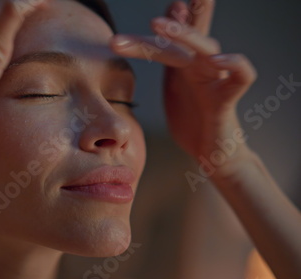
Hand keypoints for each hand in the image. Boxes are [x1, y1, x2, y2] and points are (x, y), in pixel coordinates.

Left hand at [110, 0, 256, 162]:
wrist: (210, 153)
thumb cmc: (192, 116)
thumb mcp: (174, 81)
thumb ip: (166, 53)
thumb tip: (160, 23)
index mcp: (184, 62)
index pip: (174, 34)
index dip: (167, 19)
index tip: (150, 12)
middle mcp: (201, 66)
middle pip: (190, 34)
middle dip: (174, 19)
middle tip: (150, 16)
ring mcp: (215, 81)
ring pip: (207, 49)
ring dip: (184, 34)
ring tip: (159, 25)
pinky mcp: (225, 101)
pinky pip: (241, 77)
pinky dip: (234, 65)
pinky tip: (217, 60)